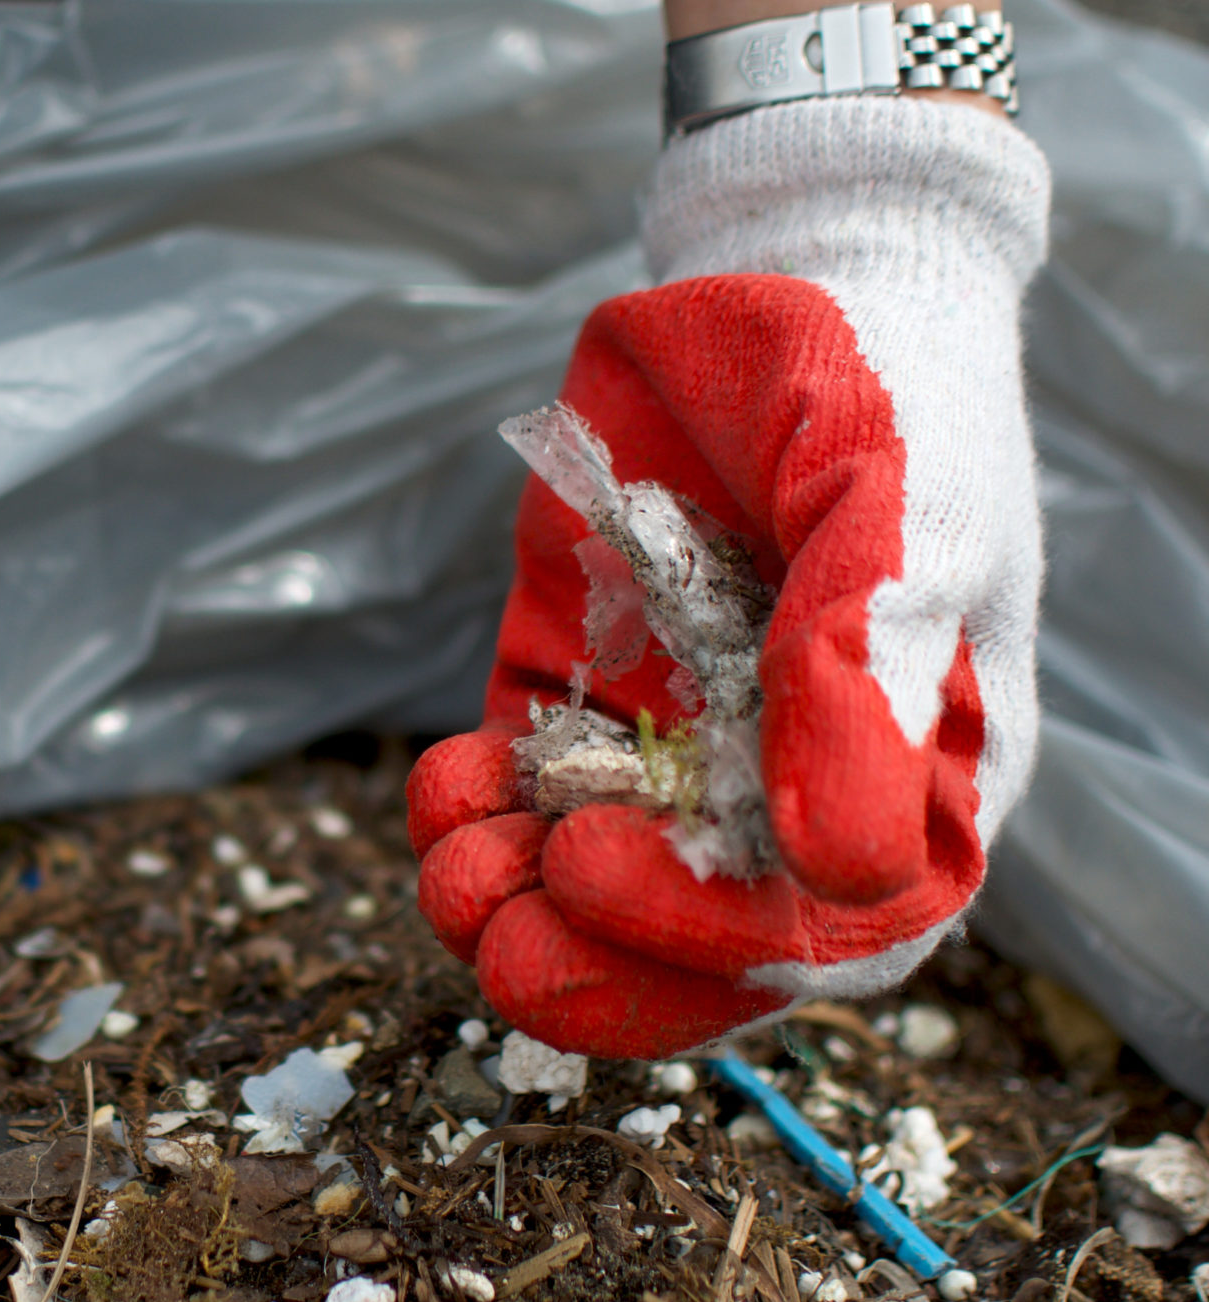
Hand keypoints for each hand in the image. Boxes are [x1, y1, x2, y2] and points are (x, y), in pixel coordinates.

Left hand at [408, 97, 1050, 1058]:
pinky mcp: (582, 702)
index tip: (596, 877)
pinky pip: (523, 806)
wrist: (787, 273)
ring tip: (457, 867)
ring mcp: (679, 757)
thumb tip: (846, 873)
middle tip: (499, 932)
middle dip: (587, 964)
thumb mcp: (896, 519)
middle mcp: (797, 796)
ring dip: (512, 909)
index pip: (827, 936)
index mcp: (916, 784)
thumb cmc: (882, 388)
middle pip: (696, 953)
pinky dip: (474, 820)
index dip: (708, 946)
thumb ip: (866, 683)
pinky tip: (447, 786)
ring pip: (592, 898)